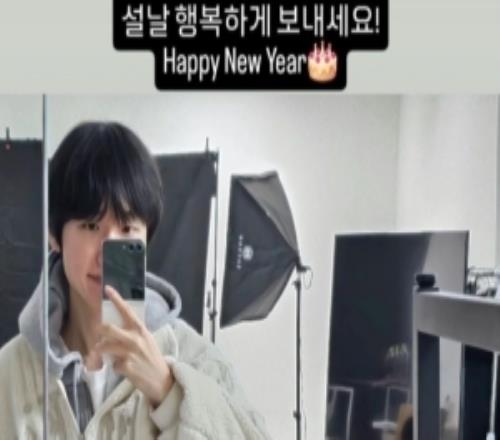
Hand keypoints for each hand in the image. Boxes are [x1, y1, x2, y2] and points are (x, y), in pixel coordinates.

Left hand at [96, 285, 174, 406]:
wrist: (162, 380)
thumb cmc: (152, 358)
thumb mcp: (146, 340)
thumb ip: (132, 334)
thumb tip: (111, 331)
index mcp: (141, 329)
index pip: (127, 311)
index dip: (117, 299)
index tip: (107, 288)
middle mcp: (136, 338)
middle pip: (109, 329)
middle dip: (99, 330)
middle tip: (96, 333)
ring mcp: (130, 352)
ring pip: (105, 347)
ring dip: (102, 351)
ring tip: (105, 355)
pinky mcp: (126, 366)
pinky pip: (112, 364)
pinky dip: (115, 367)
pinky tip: (124, 369)